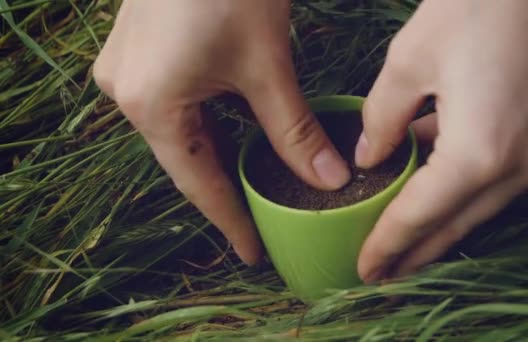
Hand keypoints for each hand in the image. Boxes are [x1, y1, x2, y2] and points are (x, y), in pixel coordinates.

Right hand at [93, 0, 350, 264]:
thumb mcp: (267, 68)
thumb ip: (295, 131)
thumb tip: (330, 179)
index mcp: (150, 104)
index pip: (198, 183)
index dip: (230, 221)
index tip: (252, 253)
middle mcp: (125, 93)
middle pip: (184, 160)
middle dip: (223, 189)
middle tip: (257, 222)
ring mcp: (125, 70)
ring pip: (178, 133)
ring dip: (214, 156)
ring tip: (249, 185)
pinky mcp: (136, 52)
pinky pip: (172, 106)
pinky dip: (204, 126)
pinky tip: (229, 135)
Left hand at [357, 0, 527, 281]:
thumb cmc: (484, 3)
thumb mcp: (412, 59)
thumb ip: (385, 118)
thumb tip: (372, 157)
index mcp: (481, 153)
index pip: (419, 216)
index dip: (387, 246)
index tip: (364, 272)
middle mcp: (523, 166)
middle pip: (455, 225)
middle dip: (415, 253)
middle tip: (383, 276)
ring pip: (481, 207)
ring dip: (441, 224)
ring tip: (405, 242)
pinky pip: (501, 180)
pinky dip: (466, 191)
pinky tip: (437, 189)